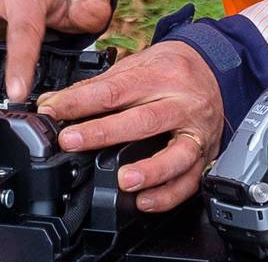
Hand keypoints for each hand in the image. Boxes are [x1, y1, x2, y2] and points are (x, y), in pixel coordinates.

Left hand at [41, 41, 224, 212]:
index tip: (53, 111)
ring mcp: (196, 131)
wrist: (214, 70)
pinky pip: (191, 180)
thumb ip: (98, 86)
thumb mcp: (136, 65)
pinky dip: (168, 195)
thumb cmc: (172, 69)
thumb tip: (56, 103)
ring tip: (125, 180)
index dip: (80, 102)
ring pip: (177, 154)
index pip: (114, 90)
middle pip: (143, 120)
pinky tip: (146, 202)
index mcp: (160, 77)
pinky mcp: (206, 155)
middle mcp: (181, 103)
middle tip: (73, 141)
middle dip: (104, 133)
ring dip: (151, 170)